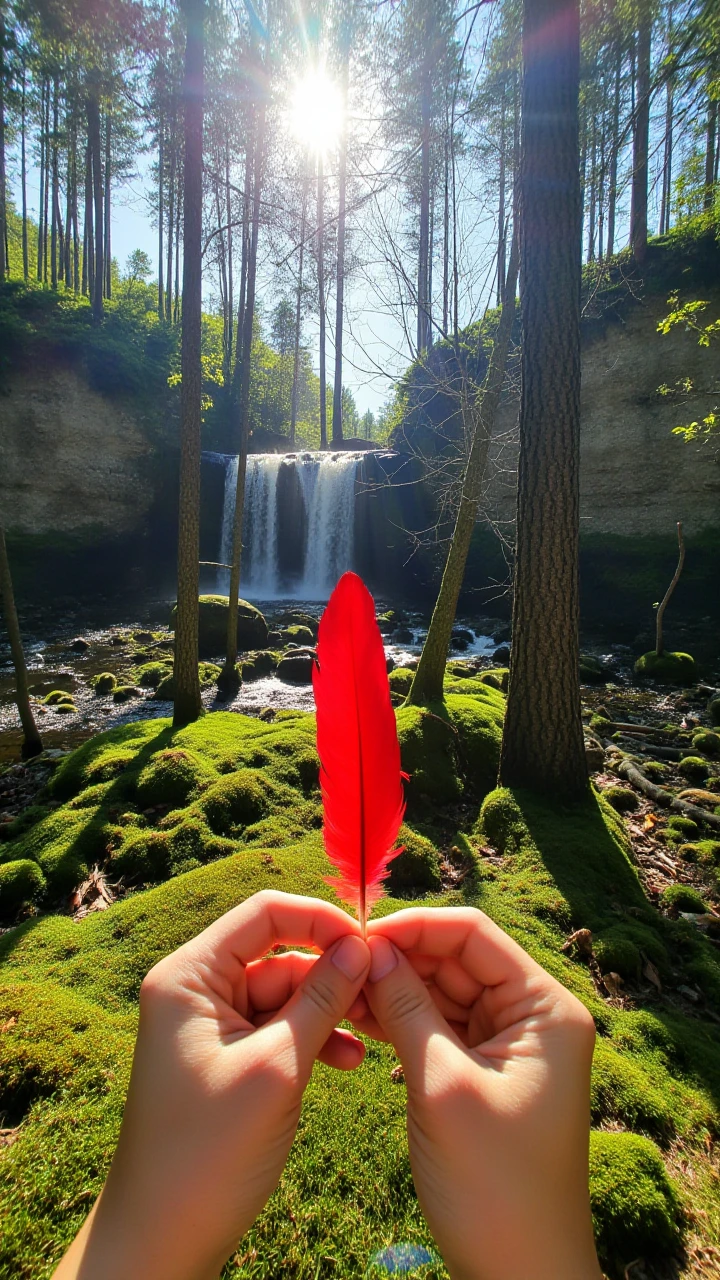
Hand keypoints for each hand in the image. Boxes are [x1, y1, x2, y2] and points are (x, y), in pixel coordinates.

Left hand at [53, 890, 369, 1279]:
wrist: (161, 1239)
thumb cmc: (208, 1154)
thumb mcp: (276, 1068)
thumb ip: (321, 999)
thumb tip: (362, 946)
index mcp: (189, 975)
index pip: (264, 914)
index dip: (321, 920)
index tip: (371, 944)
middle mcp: (194, 989)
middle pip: (277, 953)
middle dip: (330, 974)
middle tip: (381, 999)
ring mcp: (208, 1024)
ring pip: (284, 993)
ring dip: (327, 1012)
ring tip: (368, 1041)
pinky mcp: (225, 1057)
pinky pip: (277, 1028)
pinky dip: (311, 1039)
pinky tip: (347, 1061)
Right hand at [355, 907, 601, 1279]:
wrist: (522, 1276)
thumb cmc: (494, 1187)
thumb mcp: (442, 1087)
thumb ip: (407, 1009)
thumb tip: (373, 950)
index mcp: (546, 1008)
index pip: (474, 935)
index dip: (414, 927)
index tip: (357, 936)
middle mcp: (535, 1017)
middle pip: (458, 960)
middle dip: (400, 958)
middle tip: (338, 966)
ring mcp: (512, 1046)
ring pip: (444, 993)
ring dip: (396, 990)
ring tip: (340, 991)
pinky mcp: (488, 1074)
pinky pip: (441, 1028)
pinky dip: (403, 1022)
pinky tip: (360, 1018)